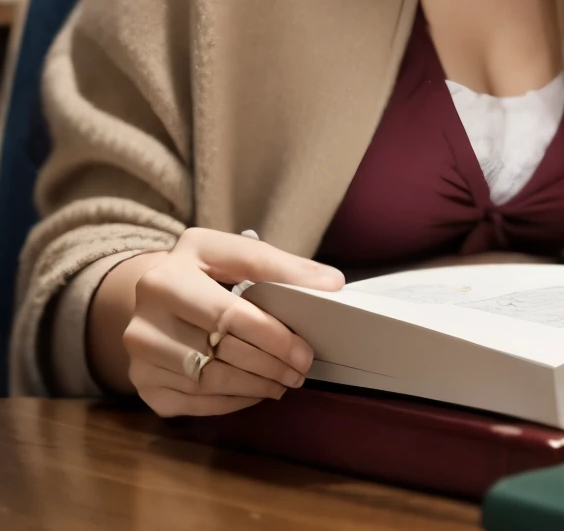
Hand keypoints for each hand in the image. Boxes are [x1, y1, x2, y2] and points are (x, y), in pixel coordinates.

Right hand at [122, 226, 343, 416]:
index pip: (229, 312)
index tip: (306, 347)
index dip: (273, 334)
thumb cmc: (200, 273)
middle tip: (301, 368)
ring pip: (209, 380)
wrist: (150, 298)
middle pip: (221, 349)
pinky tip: (255, 391)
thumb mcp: (230, 254)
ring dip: (256, 385)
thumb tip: (331, 282)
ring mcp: (139, 354)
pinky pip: (195, 402)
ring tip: (284, 381)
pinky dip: (232, 401)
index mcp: (168, 274)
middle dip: (271, 362)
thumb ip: (278, 265)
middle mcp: (144, 315)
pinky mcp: (143, 384)